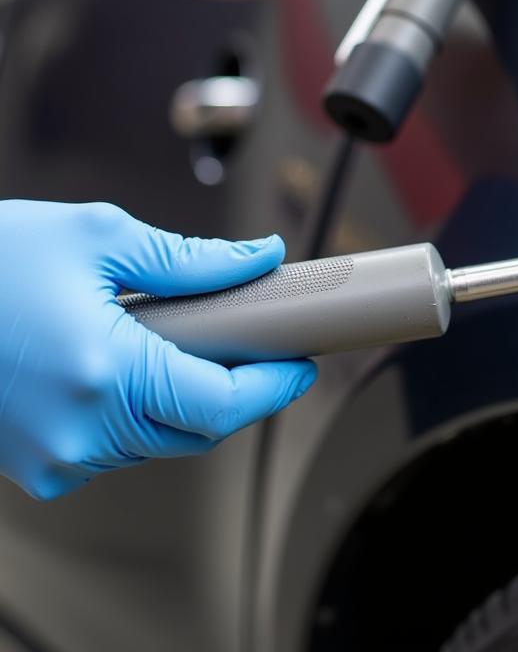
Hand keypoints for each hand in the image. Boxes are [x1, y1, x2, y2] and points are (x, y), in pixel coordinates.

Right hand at [0, 200, 315, 499]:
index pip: (222, 404)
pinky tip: (138, 362)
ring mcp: (52, 457)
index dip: (274, 386)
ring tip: (186, 339)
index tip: (300, 363)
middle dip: (236, 388)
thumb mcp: (99, 238)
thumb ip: (191, 261)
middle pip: (197, 428)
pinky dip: (144, 409)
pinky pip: (117, 445)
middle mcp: (78, 433)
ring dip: (188, 398)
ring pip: (159, 440)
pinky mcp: (34, 463)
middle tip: (254, 342)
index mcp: (102, 376)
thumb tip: (256, 259)